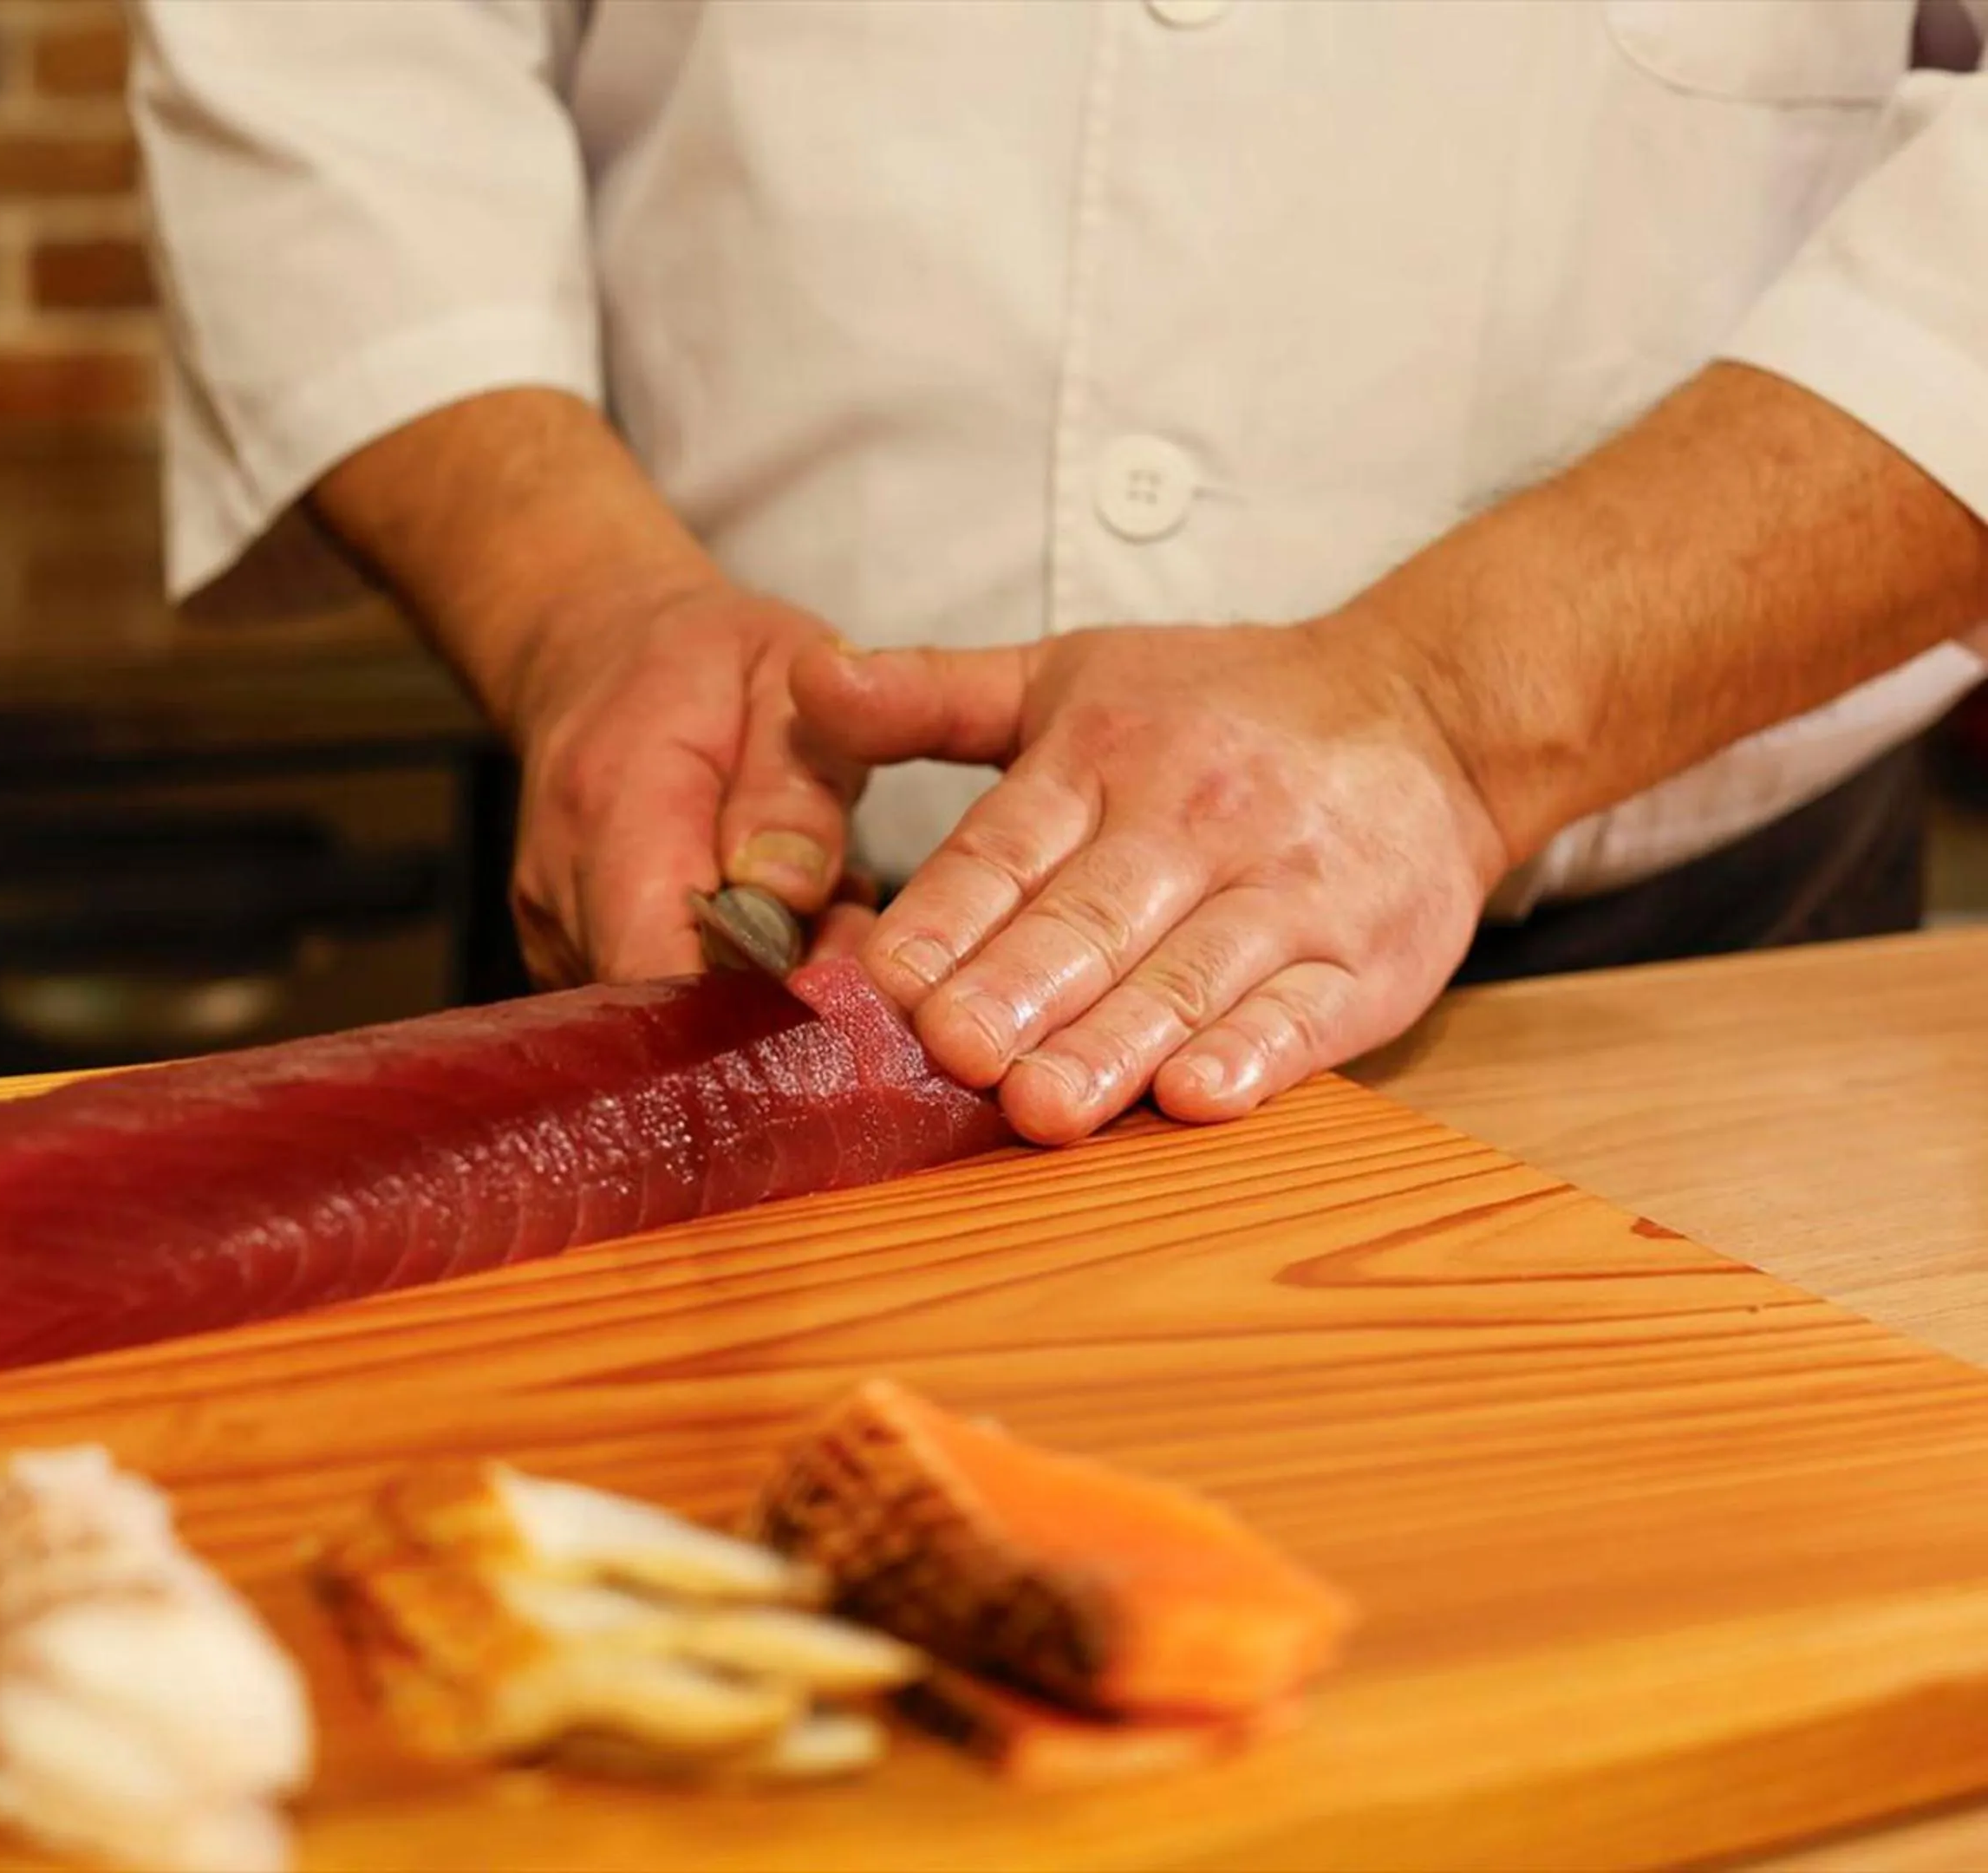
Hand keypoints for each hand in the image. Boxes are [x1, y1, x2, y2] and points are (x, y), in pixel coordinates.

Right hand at [506, 579, 868, 984]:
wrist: (600, 654)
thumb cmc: (706, 665)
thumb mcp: (784, 678)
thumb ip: (794, 786)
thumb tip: (788, 893)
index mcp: (612, 802)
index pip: (658, 961)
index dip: (754, 1010)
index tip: (843, 995)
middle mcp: (562, 886)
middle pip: (670, 1010)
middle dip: (777, 1004)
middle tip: (852, 937)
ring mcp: (553, 933)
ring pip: (668, 1022)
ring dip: (759, 997)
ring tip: (813, 915)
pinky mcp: (566, 961)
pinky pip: (656, 1009)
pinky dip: (726, 989)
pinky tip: (767, 930)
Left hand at [790, 622, 1508, 1141]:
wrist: (1432, 712)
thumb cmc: (1223, 709)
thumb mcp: (1069, 675)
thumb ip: (930, 695)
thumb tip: (805, 682)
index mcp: (1103, 757)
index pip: (1006, 848)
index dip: (944, 917)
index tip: (882, 980)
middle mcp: (1192, 822)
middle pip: (1090, 920)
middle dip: (1017, 991)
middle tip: (950, 1052)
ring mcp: (1287, 895)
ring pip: (1186, 979)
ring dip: (1114, 1046)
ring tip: (1044, 1108)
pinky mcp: (1368, 961)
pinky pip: (1304, 1016)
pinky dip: (1255, 1059)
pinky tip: (1198, 1097)